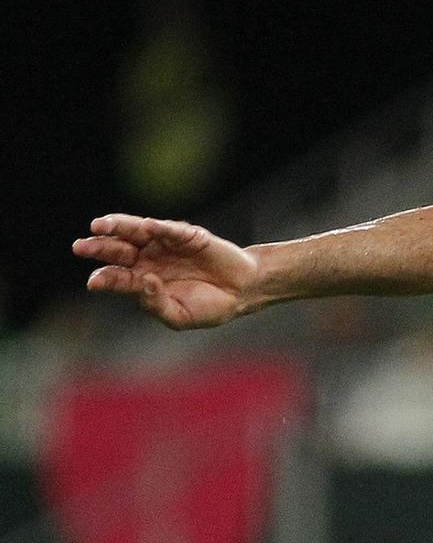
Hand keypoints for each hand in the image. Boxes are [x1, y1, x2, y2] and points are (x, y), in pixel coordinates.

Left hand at [73, 215, 260, 329]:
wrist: (243, 292)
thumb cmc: (210, 306)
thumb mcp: (180, 316)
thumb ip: (157, 303)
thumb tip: (143, 281)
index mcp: (143, 281)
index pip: (116, 276)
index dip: (104, 277)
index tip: (94, 281)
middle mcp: (149, 259)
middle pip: (118, 250)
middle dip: (98, 247)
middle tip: (80, 247)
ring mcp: (166, 245)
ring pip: (136, 233)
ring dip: (118, 227)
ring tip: (100, 226)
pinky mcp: (188, 236)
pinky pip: (171, 230)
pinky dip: (160, 228)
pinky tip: (149, 226)